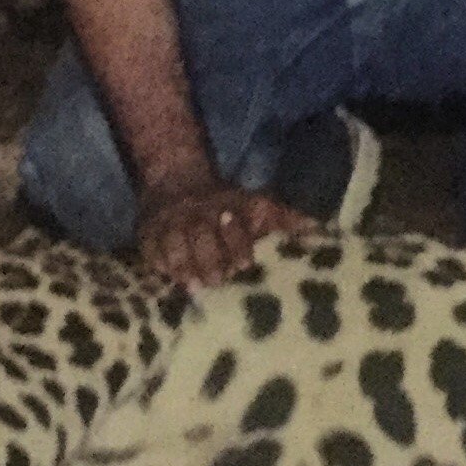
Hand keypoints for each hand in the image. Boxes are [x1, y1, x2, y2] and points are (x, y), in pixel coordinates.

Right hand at [136, 176, 310, 287]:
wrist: (174, 180)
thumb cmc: (226, 206)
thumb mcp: (256, 206)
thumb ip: (284, 220)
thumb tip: (317, 230)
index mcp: (227, 208)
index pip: (231, 222)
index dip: (236, 240)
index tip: (245, 263)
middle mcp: (198, 214)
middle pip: (200, 234)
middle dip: (208, 256)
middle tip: (217, 279)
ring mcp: (170, 224)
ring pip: (173, 243)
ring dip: (182, 263)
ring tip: (191, 285)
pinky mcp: (148, 235)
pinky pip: (150, 250)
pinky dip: (158, 263)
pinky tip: (167, 277)